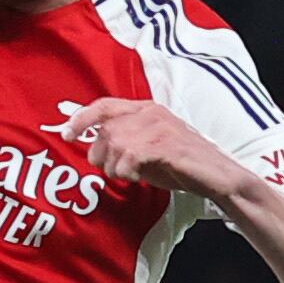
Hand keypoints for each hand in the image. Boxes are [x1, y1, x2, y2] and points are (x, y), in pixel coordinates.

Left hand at [48, 97, 257, 200]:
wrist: (217, 177)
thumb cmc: (181, 166)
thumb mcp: (146, 151)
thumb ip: (122, 144)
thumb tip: (91, 148)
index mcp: (146, 109)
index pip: (104, 105)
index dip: (81, 118)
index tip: (66, 134)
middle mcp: (151, 113)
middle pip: (106, 131)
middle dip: (102, 156)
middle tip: (117, 171)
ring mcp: (160, 127)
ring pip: (115, 145)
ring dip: (116, 167)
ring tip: (132, 175)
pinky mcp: (167, 145)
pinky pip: (130, 157)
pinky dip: (128, 171)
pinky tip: (139, 176)